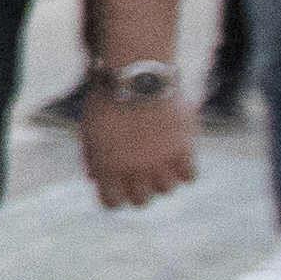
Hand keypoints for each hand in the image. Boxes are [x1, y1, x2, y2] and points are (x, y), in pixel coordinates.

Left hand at [79, 89, 195, 209]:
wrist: (137, 76)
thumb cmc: (109, 98)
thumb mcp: (90, 128)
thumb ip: (93, 156)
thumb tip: (95, 178)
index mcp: (107, 167)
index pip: (113, 203)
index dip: (116, 195)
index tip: (121, 186)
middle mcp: (133, 170)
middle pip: (141, 200)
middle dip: (141, 188)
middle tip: (144, 173)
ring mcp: (159, 162)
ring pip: (167, 189)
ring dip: (165, 177)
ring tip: (164, 161)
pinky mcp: (183, 149)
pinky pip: (190, 176)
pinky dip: (186, 168)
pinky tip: (181, 154)